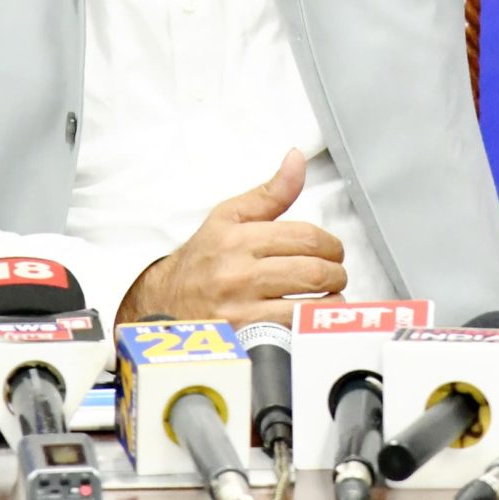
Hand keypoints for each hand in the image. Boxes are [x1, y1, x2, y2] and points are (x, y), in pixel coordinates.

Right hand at [118, 149, 346, 327]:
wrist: (163, 302)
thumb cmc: (202, 258)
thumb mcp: (229, 217)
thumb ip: (271, 192)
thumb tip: (296, 159)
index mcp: (238, 238)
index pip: (306, 238)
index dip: (330, 244)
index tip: (332, 250)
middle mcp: (238, 274)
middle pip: (313, 272)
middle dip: (335, 273)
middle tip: (334, 273)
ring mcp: (241, 311)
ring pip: (309, 306)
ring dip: (330, 302)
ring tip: (327, 295)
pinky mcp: (244, 340)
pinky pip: (293, 334)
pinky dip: (311, 327)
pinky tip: (310, 319)